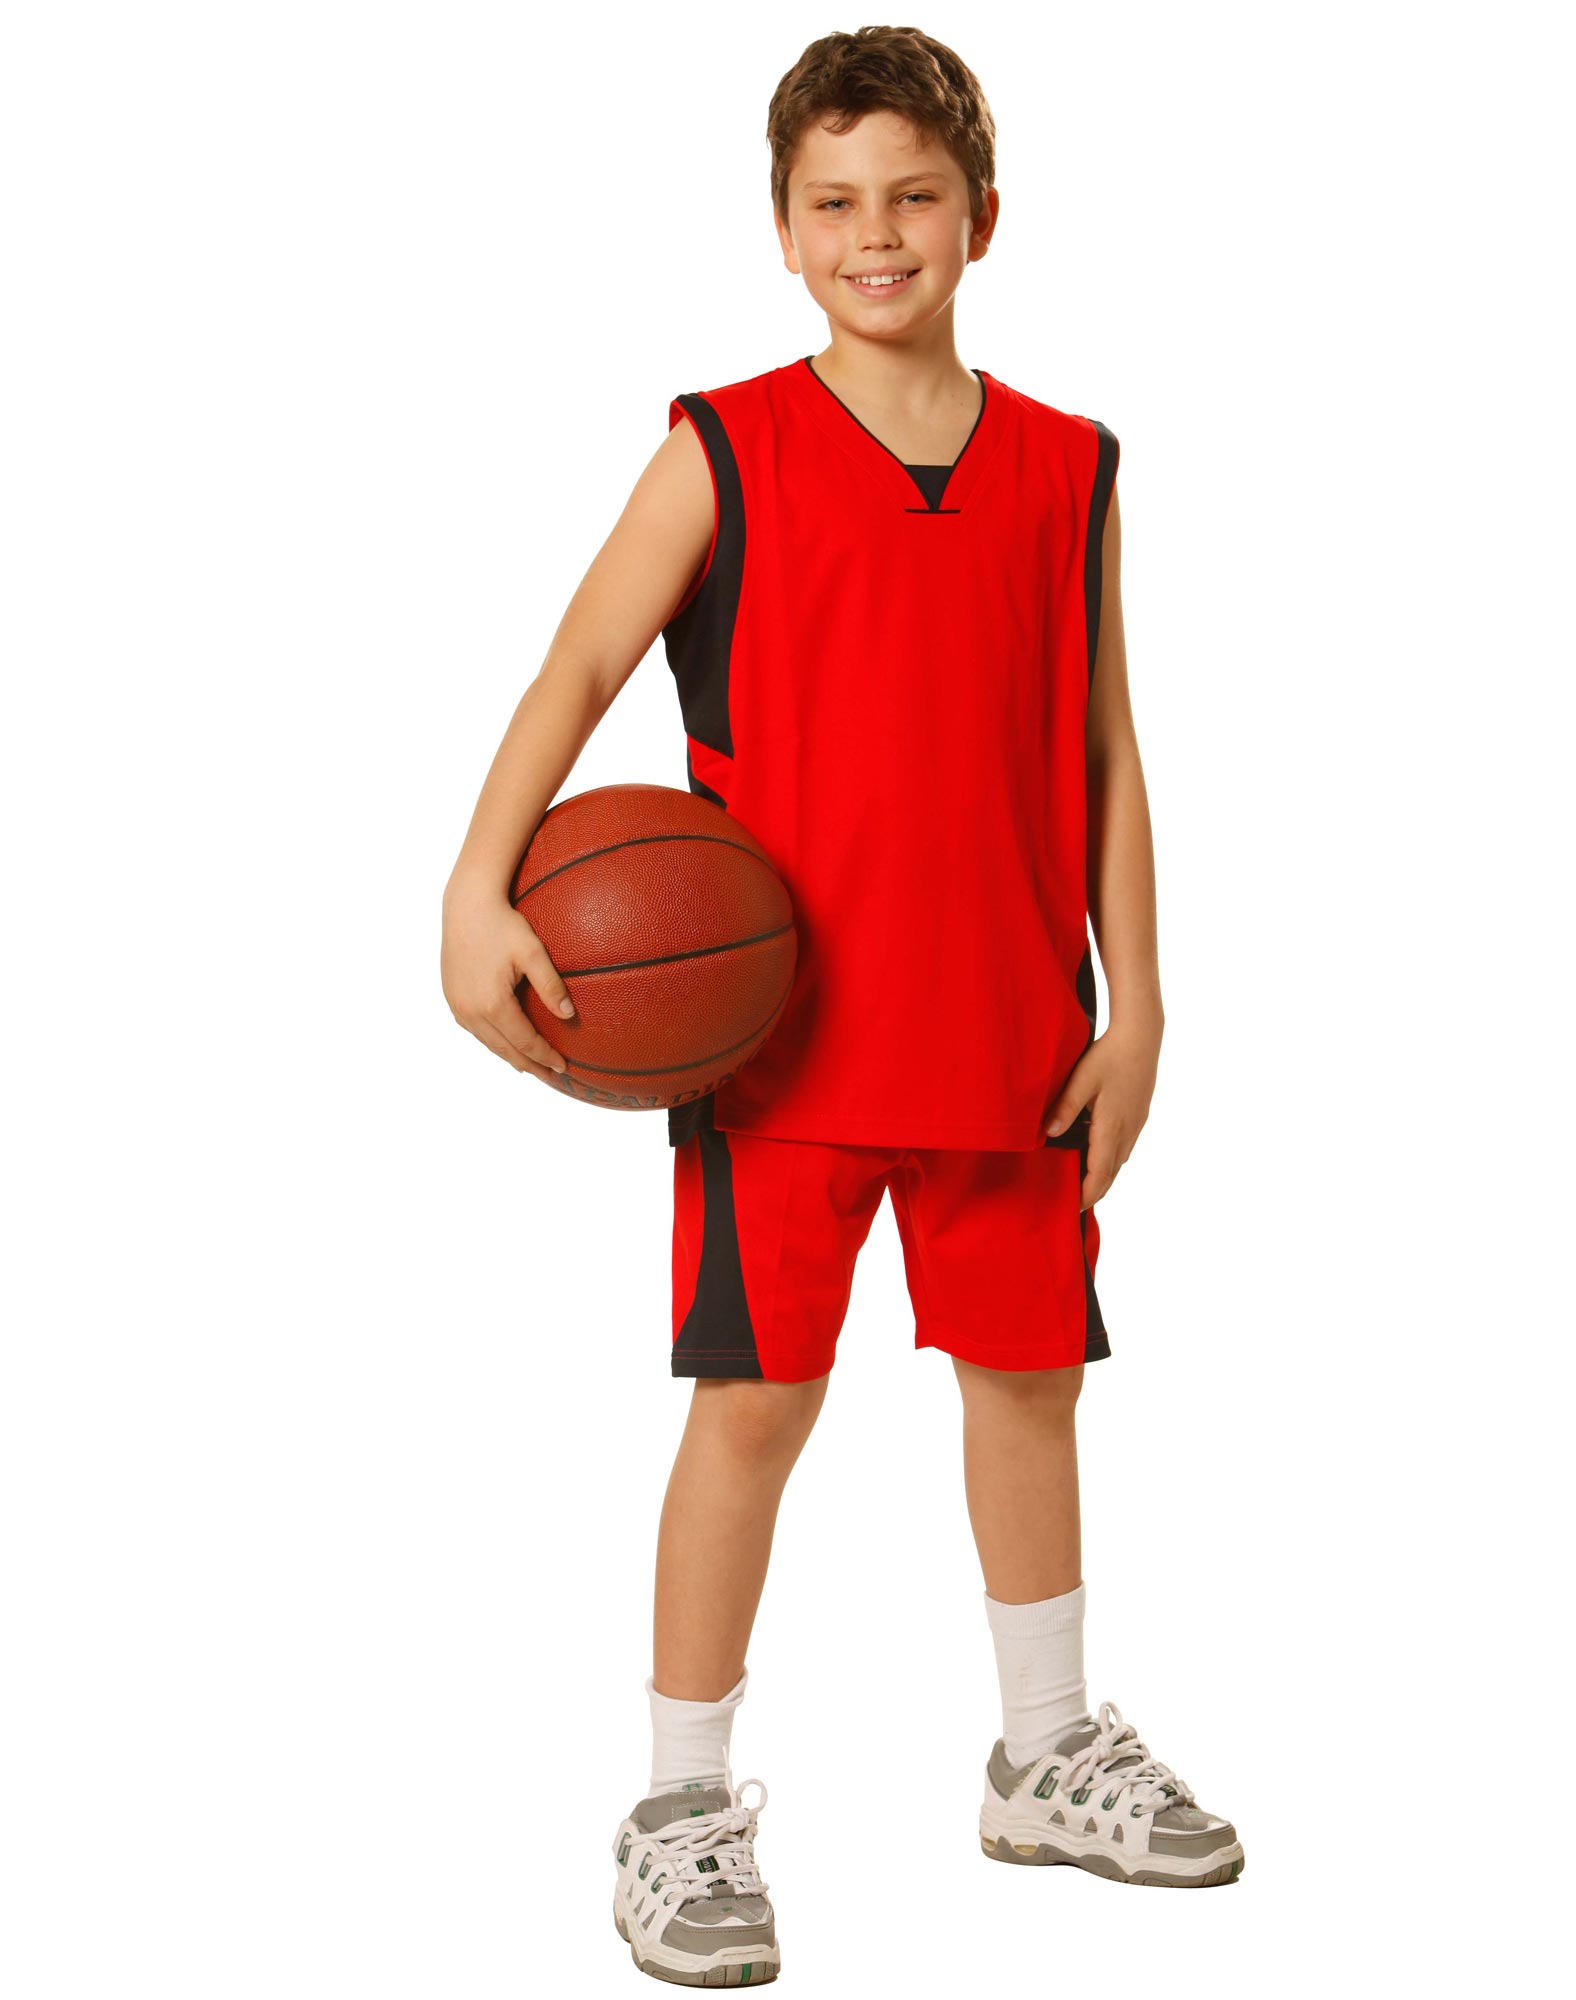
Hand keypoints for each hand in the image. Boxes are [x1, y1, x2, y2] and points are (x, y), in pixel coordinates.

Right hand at [441, 879, 575, 1080]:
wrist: (466, 906)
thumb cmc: (502, 924)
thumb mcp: (533, 952)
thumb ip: (551, 985)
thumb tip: (570, 1015)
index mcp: (492, 1004)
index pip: (525, 1042)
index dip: (545, 1057)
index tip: (563, 1067)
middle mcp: (471, 1011)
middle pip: (506, 1050)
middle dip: (530, 1065)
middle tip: (551, 1076)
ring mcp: (458, 1006)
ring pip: (489, 1043)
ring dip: (511, 1056)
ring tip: (531, 1066)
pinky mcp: (451, 998)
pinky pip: (475, 1030)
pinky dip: (494, 1041)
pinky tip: (505, 1043)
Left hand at [1042, 1022, 1160, 1209]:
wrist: (1142, 1036)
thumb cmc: (1110, 1055)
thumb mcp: (1082, 1080)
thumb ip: (1065, 1108)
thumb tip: (1049, 1134)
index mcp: (1112, 1126)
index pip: (1100, 1173)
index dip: (1088, 1194)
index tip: (1074, 1208)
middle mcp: (1127, 1130)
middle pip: (1111, 1173)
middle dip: (1094, 1191)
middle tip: (1075, 1203)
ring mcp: (1136, 1124)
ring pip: (1119, 1160)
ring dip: (1102, 1175)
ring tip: (1083, 1182)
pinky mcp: (1139, 1115)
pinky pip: (1124, 1146)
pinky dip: (1110, 1159)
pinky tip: (1097, 1152)